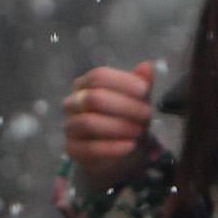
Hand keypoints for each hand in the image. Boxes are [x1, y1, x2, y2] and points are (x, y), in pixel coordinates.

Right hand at [60, 59, 164, 186]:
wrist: (118, 151)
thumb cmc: (125, 119)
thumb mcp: (137, 101)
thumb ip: (142, 84)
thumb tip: (147, 66)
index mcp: (86, 85)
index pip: (98, 76)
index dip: (122, 81)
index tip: (144, 90)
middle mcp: (73, 103)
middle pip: (94, 98)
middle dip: (124, 106)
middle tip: (147, 114)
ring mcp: (70, 126)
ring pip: (88, 123)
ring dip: (118, 127)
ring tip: (139, 131)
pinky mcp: (72, 149)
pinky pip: (89, 148)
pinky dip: (112, 147)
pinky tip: (129, 146)